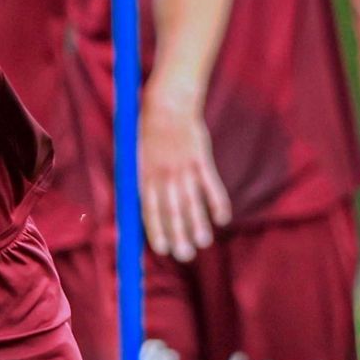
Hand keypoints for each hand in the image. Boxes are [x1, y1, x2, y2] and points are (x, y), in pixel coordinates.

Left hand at [139, 92, 230, 260]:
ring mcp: (183, 166)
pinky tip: (222, 218)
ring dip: (198, 224)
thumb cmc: (149, 134)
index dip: (156, 231)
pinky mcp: (200, 158)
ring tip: (203, 243)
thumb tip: (141, 209)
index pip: (149, 210)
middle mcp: (163, 174)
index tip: (162, 250)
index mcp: (145, 176)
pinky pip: (210, 184)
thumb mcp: (137, 158)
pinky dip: (217, 201)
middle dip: (178, 235)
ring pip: (191, 201)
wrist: (167, 103)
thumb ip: (142, 183)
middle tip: (185, 256)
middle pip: (171, 210)